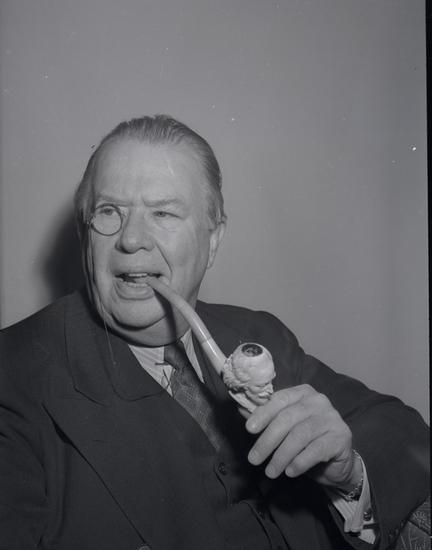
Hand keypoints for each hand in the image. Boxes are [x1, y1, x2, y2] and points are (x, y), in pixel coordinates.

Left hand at [245, 384, 360, 489]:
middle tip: (254, 459)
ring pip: (300, 435)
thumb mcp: (284, 428)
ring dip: (281, 456)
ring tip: (270, 471)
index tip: (249, 429)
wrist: (336, 462)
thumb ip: (265, 416)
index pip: (279, 399)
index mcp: (303, 393)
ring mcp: (332, 418)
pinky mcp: (341, 437)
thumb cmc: (306, 440)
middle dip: (268, 440)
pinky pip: (316, 450)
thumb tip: (240, 407)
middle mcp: (319, 401)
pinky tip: (290, 472)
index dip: (263, 414)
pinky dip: (300, 462)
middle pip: (288, 419)